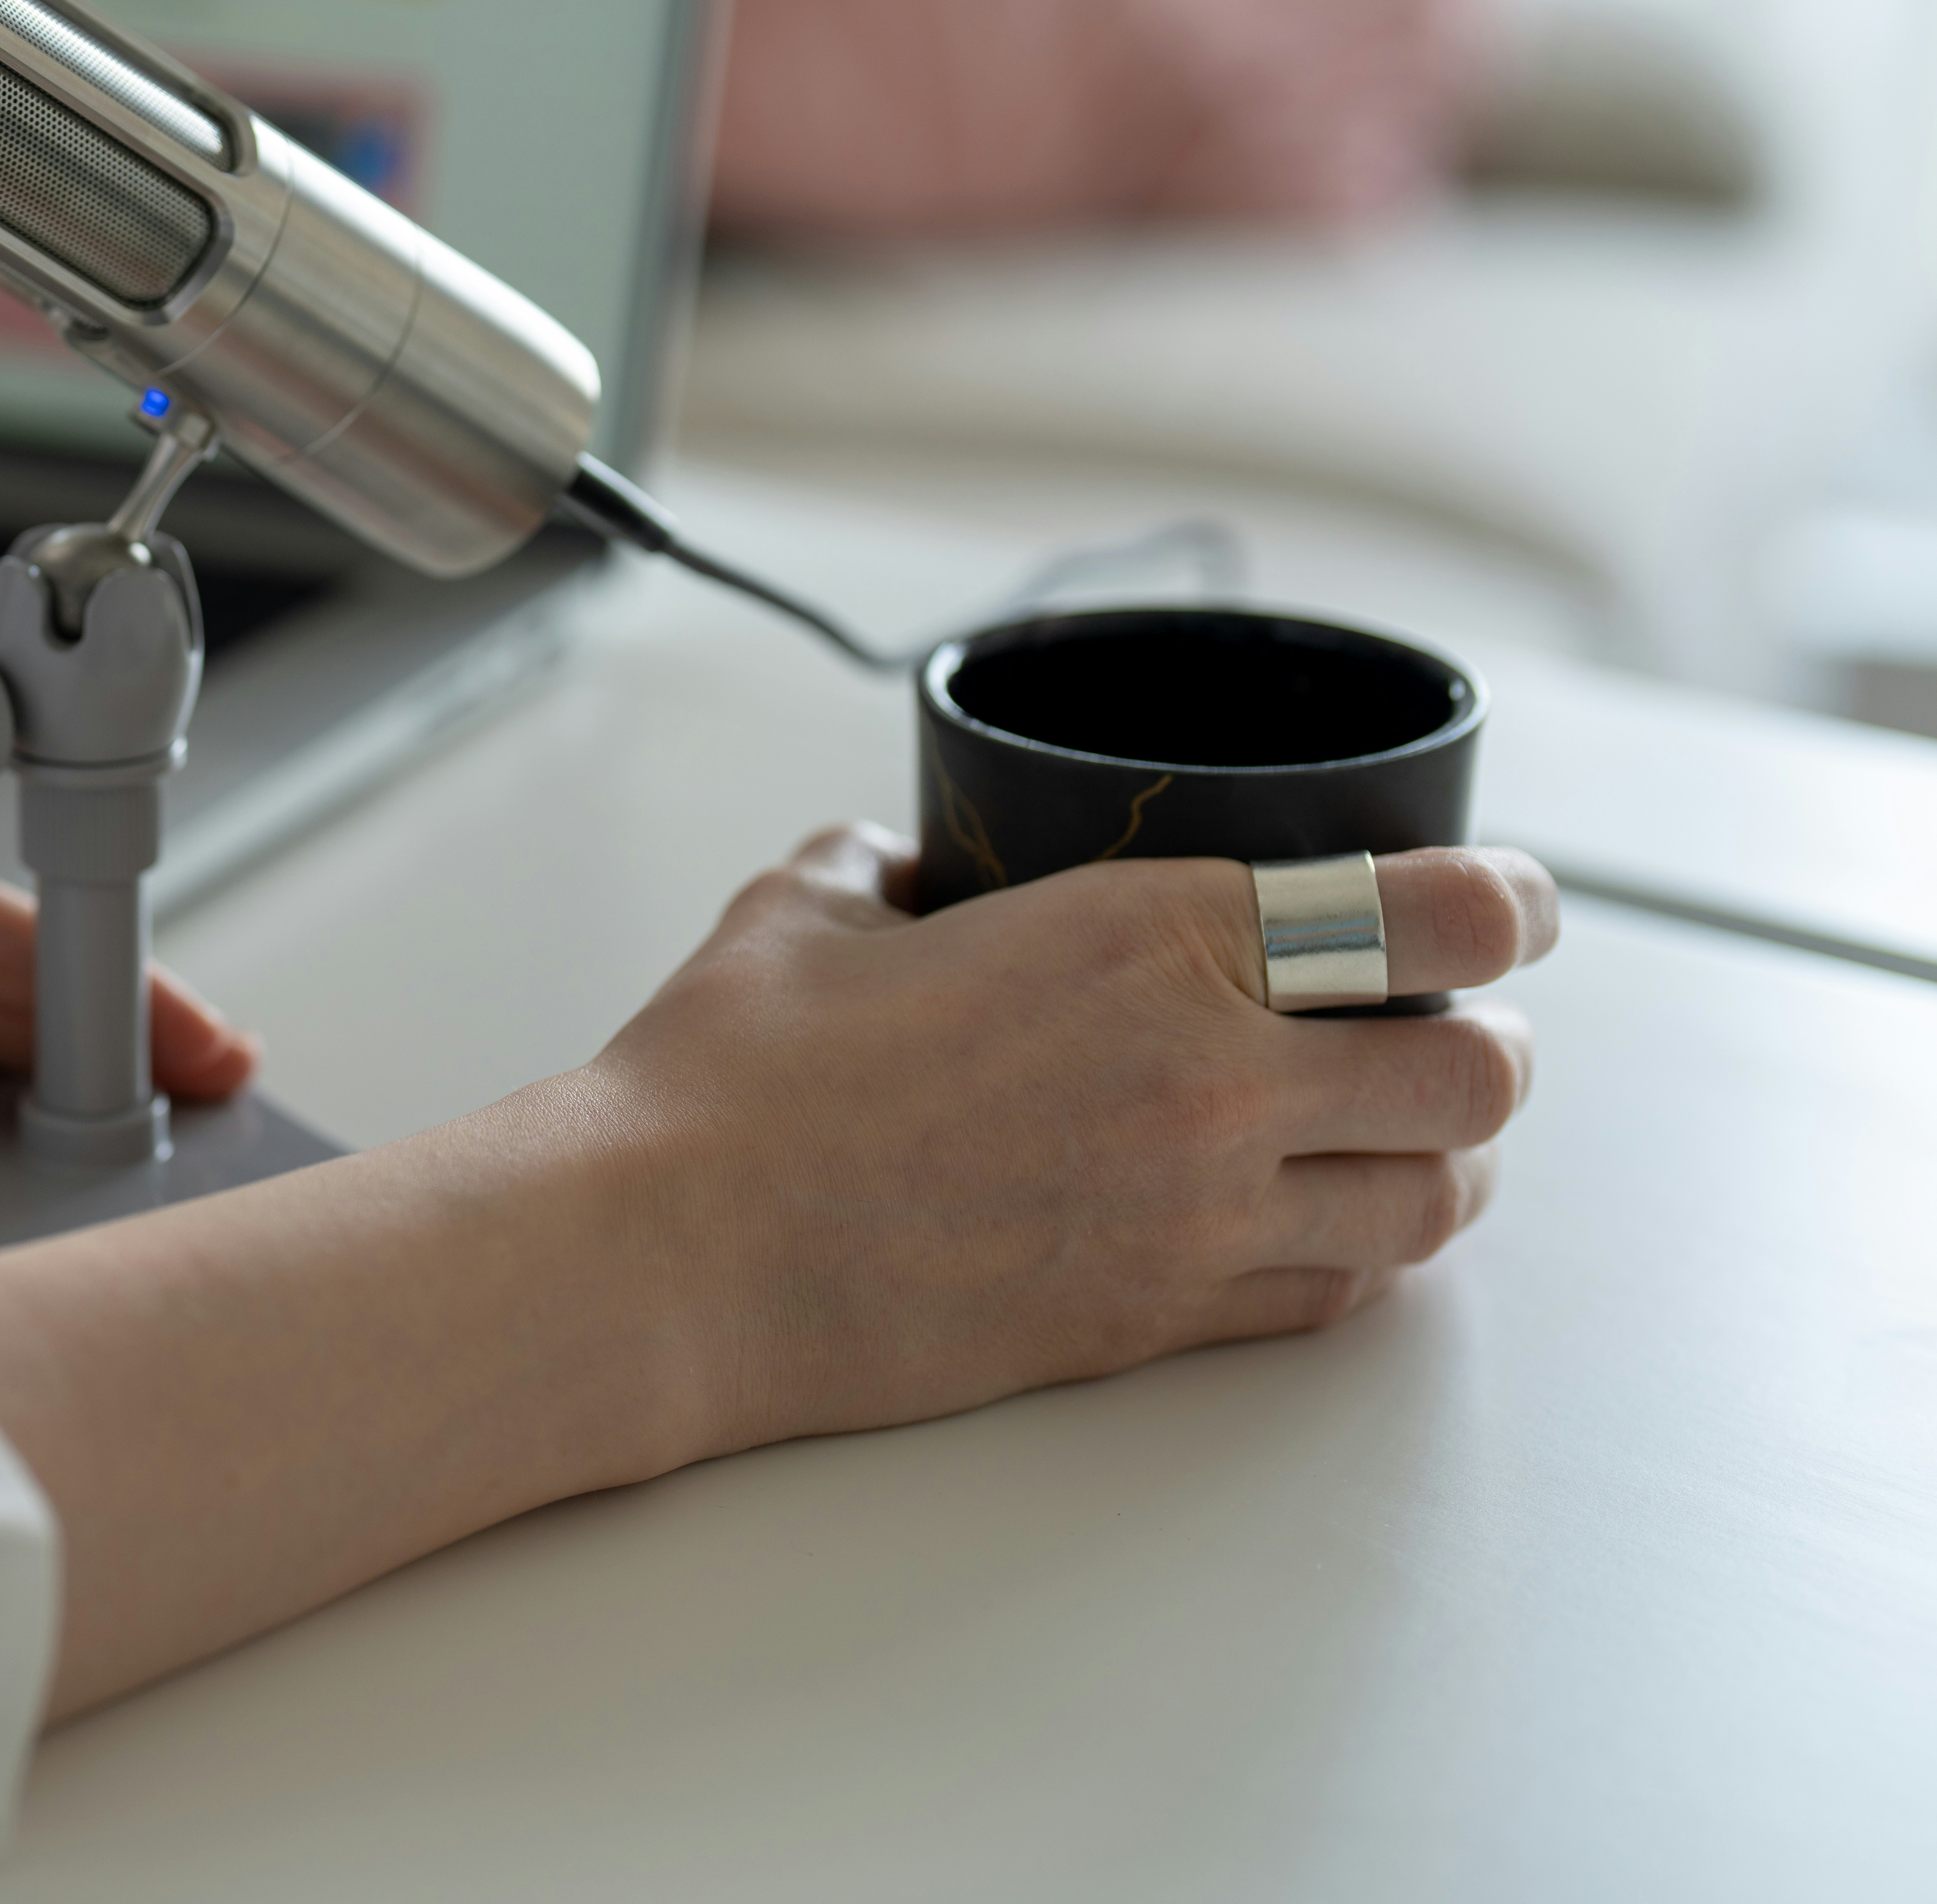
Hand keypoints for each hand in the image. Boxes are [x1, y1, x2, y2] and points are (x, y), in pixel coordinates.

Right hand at [0, 823, 1553, 1718]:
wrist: (677, 1245)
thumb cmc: (735, 1078)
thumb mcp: (814, 903)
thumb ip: (892, 862)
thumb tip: (914, 864)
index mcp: (1151, 941)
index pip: (1434, 915)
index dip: (1503, 901)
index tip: (1504, 900)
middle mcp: (1209, 1081)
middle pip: (1480, 1075)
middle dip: (1485, 1042)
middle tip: (1442, 1022)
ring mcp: (1195, 1217)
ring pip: (1434, 1201)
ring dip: (1438, 1160)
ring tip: (1392, 1134)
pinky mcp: (1155, 1320)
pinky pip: (1332, 1297)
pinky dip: (1354, 1255)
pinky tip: (1306, 1220)